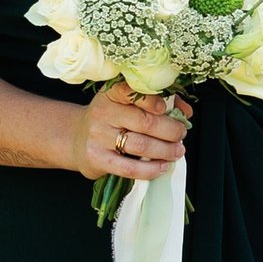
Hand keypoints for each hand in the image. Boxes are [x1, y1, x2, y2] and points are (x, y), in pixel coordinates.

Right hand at [72, 83, 188, 184]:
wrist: (77, 138)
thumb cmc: (111, 119)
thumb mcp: (127, 104)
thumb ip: (158, 102)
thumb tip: (185, 111)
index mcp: (111, 94)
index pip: (131, 92)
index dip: (153, 100)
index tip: (166, 108)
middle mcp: (102, 113)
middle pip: (145, 122)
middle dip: (171, 130)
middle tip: (181, 134)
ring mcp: (98, 137)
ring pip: (141, 145)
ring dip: (166, 150)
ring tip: (177, 151)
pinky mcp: (97, 159)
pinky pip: (129, 168)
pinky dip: (151, 169)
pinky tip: (163, 166)